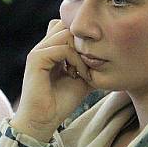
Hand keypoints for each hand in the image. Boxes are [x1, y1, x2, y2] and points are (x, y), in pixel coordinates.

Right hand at [12, 19, 91, 141]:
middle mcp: (43, 46)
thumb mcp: (83, 79)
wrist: (43, 121)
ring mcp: (38, 51)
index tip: (93, 61)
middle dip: (84, 42)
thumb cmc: (61, 102)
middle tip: (91, 64)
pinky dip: (76, 60)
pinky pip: (62, 49)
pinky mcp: (36, 59)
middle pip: (68, 25)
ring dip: (82, 51)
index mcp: (51, 49)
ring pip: (67, 34)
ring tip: (85, 71)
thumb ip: (91, 64)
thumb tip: (111, 55)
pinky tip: (80, 75)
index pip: (69, 27)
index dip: (85, 39)